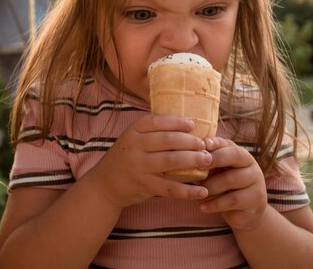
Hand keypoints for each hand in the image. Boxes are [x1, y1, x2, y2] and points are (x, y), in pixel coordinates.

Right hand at [86, 114, 212, 208]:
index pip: (157, 122)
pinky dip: (188, 190)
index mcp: (133, 131)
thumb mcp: (133, 139)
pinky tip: (202, 191)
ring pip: (171, 161)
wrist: (104, 184)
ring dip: (193, 160)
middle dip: (191, 142)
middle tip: (206, 145)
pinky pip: (169, 188)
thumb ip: (153, 133)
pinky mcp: (144, 185)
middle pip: (168, 141)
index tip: (193, 125)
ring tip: (208, 161)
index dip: (177, 122)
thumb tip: (187, 126)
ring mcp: (138, 166)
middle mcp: (134, 146)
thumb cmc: (126, 158)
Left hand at [198, 137, 266, 231]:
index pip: (229, 144)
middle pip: (235, 156)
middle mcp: (252, 165)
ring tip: (196, 192)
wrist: (245, 213)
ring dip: (210, 186)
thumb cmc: (226, 187)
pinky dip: (214, 204)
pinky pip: (232, 200)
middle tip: (198, 165)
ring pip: (231, 180)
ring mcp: (256, 182)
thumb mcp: (218, 172)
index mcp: (242, 155)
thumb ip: (210, 160)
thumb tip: (195, 148)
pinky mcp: (255, 200)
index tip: (202, 145)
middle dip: (215, 159)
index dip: (216, 144)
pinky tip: (202, 207)